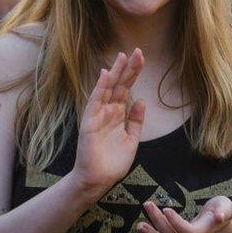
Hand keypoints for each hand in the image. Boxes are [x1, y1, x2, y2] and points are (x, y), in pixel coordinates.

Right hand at [72, 50, 145, 195]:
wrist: (98, 180)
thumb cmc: (113, 162)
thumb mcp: (132, 140)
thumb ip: (136, 121)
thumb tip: (141, 100)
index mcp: (118, 114)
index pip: (127, 89)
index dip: (133, 74)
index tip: (141, 58)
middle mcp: (108, 111)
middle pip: (119, 85)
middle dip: (128, 69)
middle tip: (138, 51)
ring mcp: (98, 115)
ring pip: (108, 89)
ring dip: (115, 73)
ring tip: (123, 56)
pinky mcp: (90, 121)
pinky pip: (95, 101)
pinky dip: (100, 88)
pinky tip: (105, 75)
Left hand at [136, 197, 231, 232]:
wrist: (220, 230)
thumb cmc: (220, 211)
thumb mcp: (226, 205)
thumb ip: (224, 210)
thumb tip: (220, 216)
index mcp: (205, 232)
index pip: (188, 232)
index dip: (176, 223)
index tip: (166, 208)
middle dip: (158, 222)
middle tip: (148, 205)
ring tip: (141, 226)